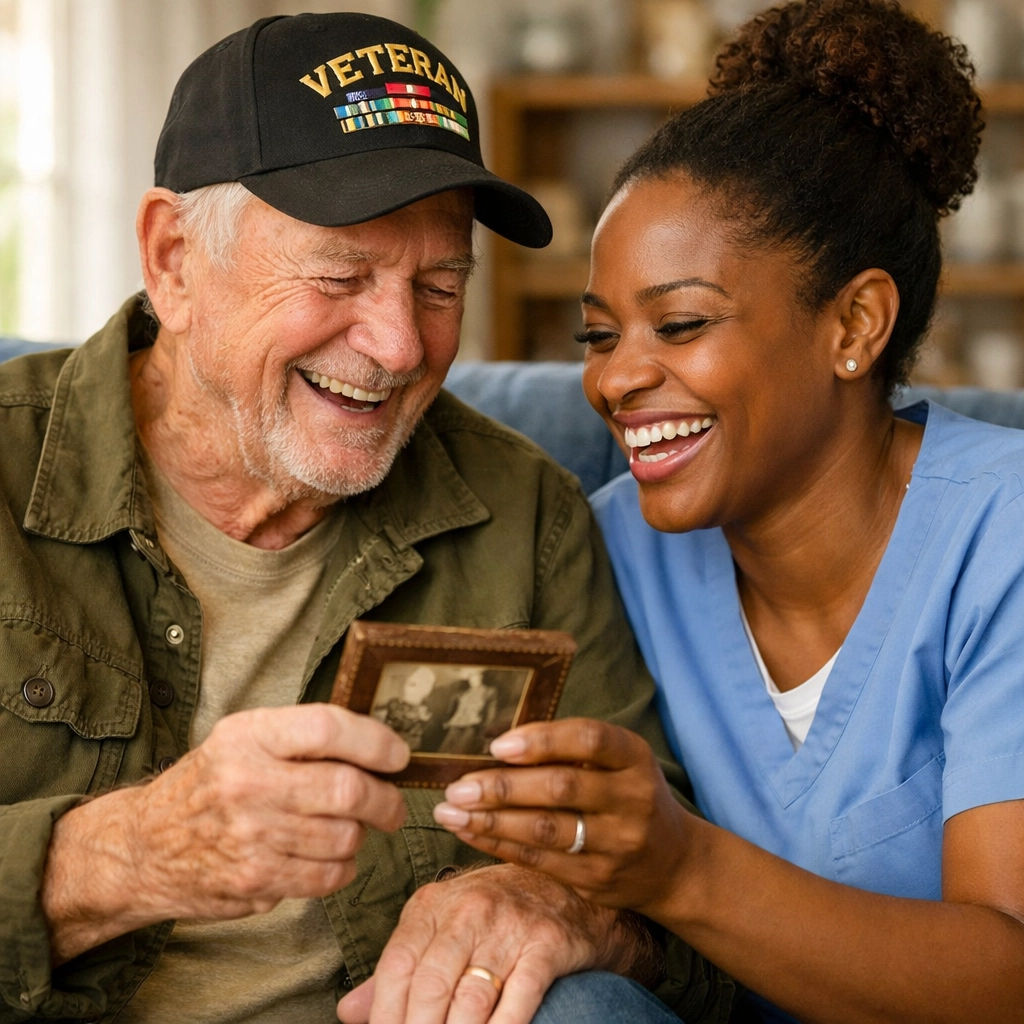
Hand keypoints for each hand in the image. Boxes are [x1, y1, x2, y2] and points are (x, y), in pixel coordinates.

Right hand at [43, 703, 408, 960]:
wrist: (143, 845)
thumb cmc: (209, 784)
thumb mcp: (243, 738)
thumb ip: (302, 737)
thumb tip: (379, 745)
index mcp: (249, 735)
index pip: (328, 728)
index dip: (375, 741)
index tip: (398, 755)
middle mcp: (248, 781)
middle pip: (347, 789)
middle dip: (385, 799)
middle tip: (392, 805)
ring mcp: (250, 834)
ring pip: (344, 837)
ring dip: (361, 836)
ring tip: (350, 829)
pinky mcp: (254, 878)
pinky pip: (327, 877)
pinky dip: (342, 869)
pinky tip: (329, 857)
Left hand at [336, 863, 640, 1023]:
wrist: (564, 890)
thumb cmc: (491, 914)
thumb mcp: (440, 926)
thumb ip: (399, 967)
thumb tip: (349, 1013)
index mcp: (434, 904)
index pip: (397, 963)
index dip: (384, 1014)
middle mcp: (470, 909)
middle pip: (430, 985)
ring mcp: (509, 926)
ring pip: (470, 999)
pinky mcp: (546, 944)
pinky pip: (518, 999)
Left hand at [431, 719, 691, 915]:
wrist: (674, 863)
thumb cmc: (628, 795)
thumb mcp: (619, 762)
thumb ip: (571, 750)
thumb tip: (498, 745)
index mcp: (635, 759)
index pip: (589, 740)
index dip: (542, 740)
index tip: (498, 745)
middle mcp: (632, 800)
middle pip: (560, 789)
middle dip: (502, 788)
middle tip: (458, 785)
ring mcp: (617, 844)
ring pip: (545, 831)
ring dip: (490, 820)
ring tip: (450, 811)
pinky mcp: (598, 880)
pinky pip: (540, 860)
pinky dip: (499, 845)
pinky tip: (470, 832)